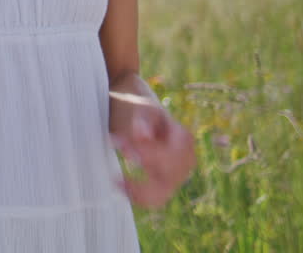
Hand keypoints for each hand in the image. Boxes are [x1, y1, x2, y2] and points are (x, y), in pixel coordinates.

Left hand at [108, 92, 195, 208]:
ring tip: (116, 180)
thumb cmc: (136, 106)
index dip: (147, 156)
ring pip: (163, 194)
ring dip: (139, 190)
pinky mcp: (165, 181)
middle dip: (143, 177)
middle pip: (169, 180)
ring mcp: (177, 172)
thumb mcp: (138, 108)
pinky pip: (155, 197)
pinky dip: (138, 196)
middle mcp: (186, 158)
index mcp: (183, 138)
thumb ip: (141, 121)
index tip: (120, 145)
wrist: (133, 105)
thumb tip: (143, 135)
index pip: (170, 157)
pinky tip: (119, 185)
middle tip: (117, 169)